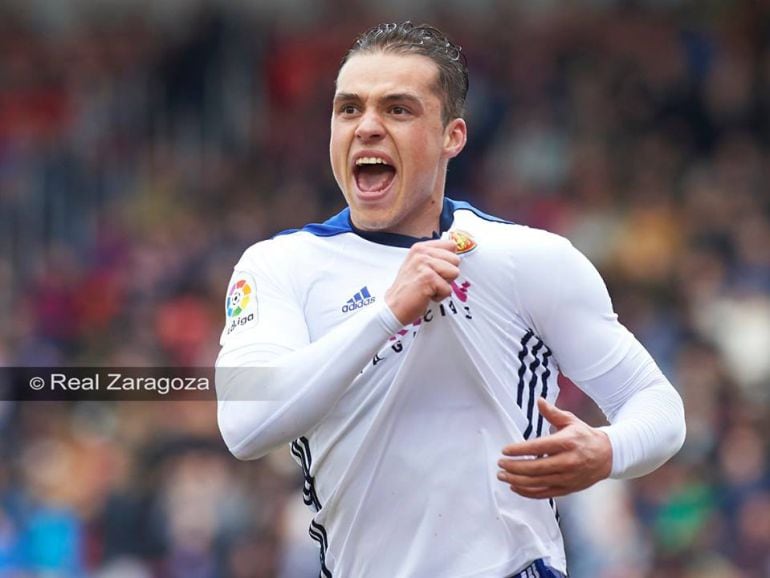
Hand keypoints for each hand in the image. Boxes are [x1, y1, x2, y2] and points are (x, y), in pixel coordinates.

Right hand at [385, 239, 459, 324]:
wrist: (393, 307)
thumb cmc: (408, 290)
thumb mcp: (418, 266)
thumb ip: (434, 258)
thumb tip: (455, 256)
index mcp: (420, 247)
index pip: (451, 244)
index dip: (449, 261)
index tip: (437, 271)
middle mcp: (422, 252)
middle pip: (455, 260)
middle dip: (447, 274)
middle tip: (430, 282)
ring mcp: (424, 264)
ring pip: (455, 273)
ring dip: (444, 285)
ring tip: (428, 288)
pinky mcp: (428, 278)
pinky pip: (448, 289)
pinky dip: (439, 297)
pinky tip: (426, 295)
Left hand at [497, 398, 611, 498]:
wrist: (608, 456)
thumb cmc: (585, 436)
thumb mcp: (571, 421)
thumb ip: (552, 413)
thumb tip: (539, 401)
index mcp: (566, 443)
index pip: (538, 447)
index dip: (519, 450)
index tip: (505, 450)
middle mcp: (567, 462)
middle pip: (536, 468)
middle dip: (514, 467)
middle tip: (500, 464)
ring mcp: (568, 478)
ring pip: (538, 482)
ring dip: (517, 481)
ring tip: (503, 476)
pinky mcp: (568, 488)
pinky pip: (544, 493)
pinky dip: (528, 492)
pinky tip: (515, 487)